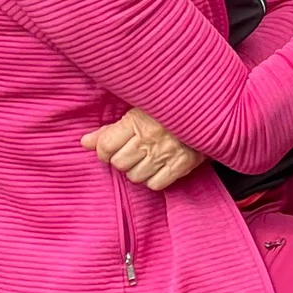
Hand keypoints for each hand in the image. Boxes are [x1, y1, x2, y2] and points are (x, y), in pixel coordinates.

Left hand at [83, 107, 202, 191]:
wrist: (208, 109)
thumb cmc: (169, 108)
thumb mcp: (138, 110)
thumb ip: (110, 129)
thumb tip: (84, 143)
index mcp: (137, 121)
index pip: (105, 147)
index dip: (104, 151)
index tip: (111, 148)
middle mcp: (150, 139)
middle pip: (119, 164)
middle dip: (121, 160)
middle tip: (131, 151)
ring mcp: (167, 153)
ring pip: (135, 176)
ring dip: (137, 170)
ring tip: (146, 158)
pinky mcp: (183, 164)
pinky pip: (156, 184)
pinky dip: (154, 179)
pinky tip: (158, 167)